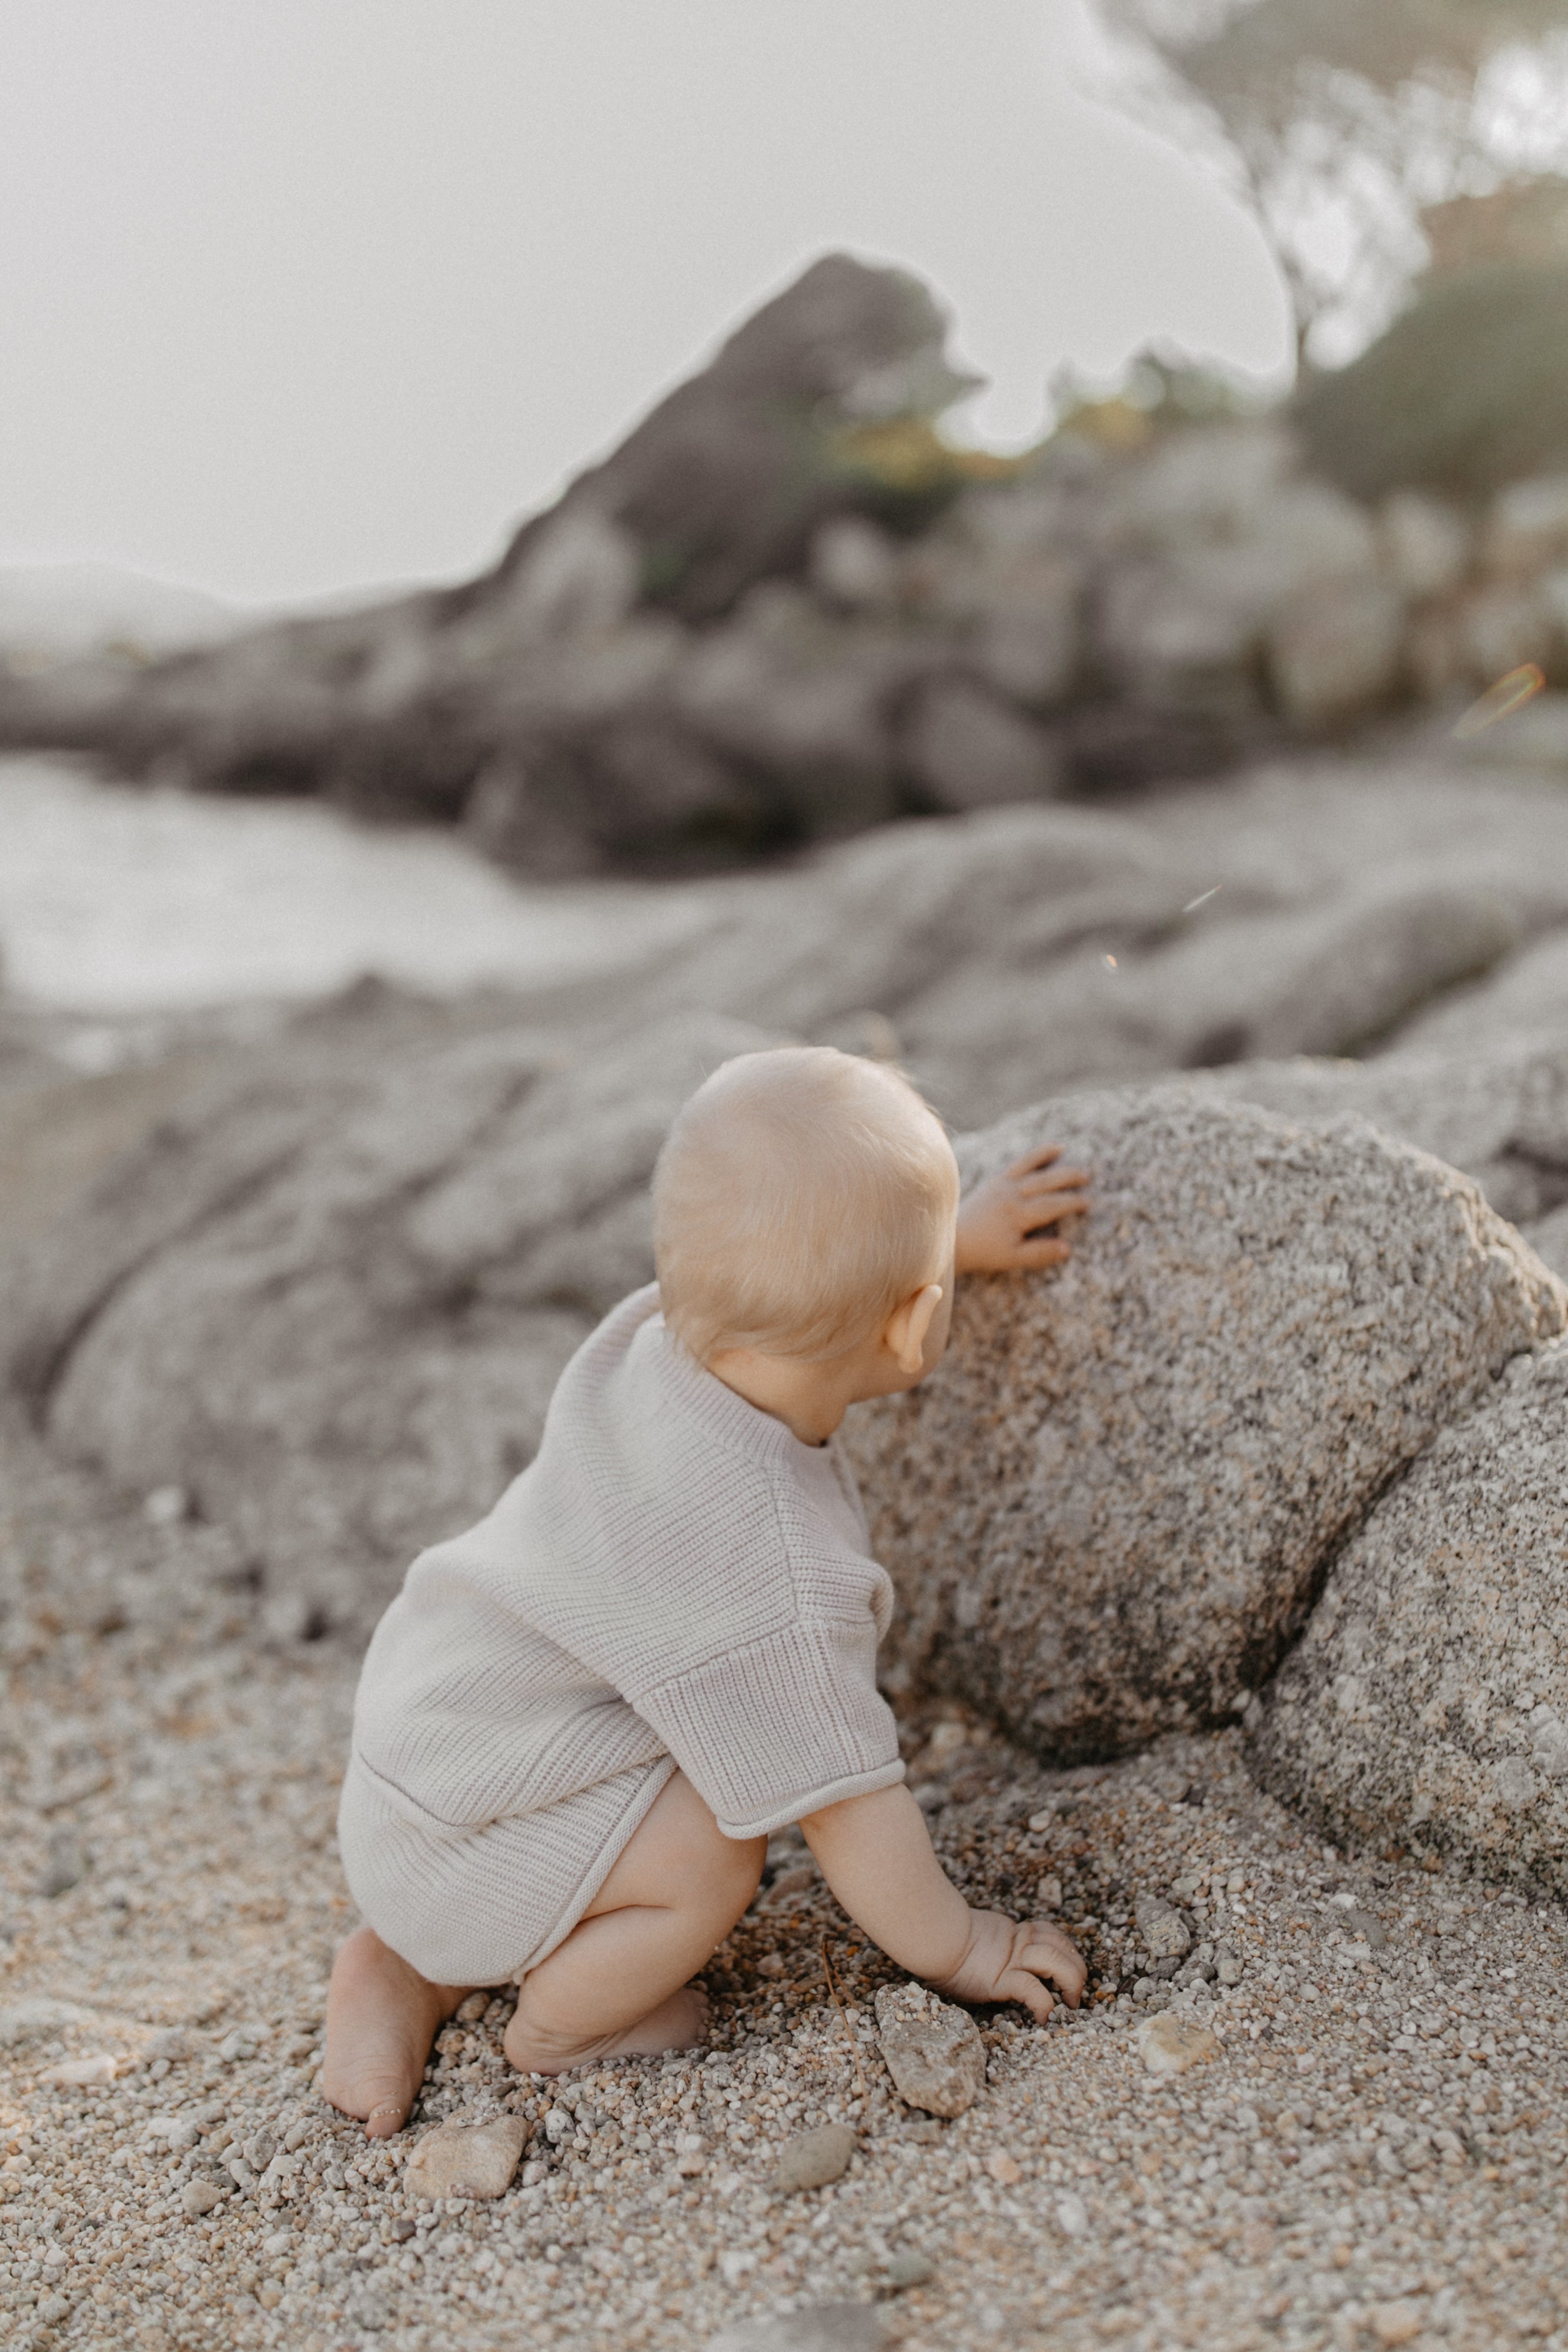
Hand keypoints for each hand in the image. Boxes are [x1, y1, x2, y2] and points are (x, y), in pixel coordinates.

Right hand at [930, 1909, 1086, 2021]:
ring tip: (1072, 2001)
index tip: (1073, 1968)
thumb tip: (1000, 1953)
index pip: (1053, 1935)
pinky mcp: (1002, 1979)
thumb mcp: (977, 1940)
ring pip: (1054, 1961)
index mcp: (1015, 1935)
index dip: (1068, 1949)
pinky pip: (1032, 1990)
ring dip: (1071, 1981)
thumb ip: (993, 1944)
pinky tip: (1044, 2017)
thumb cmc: (948, 1946)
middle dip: (1077, 1968)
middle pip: (1061, 1948)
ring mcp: (1011, 1961)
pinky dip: (1044, 2004)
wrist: (934, 1940)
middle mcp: (1018, 1946)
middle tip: (1078, 1990)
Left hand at [954, 1145, 1089, 1275]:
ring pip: (1031, 1167)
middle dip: (1067, 1177)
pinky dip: (1033, 1155)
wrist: (954, 1239)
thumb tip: (1067, 1248)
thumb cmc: (985, 1251)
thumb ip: (1039, 1253)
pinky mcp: (995, 1180)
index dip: (1072, 1202)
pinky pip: (1018, 1163)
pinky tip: (1047, 1149)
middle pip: (1046, 1181)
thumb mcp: (1013, 1258)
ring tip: (1066, 1149)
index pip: (1052, 1205)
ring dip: (1049, 1158)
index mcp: (1018, 1214)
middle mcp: (1012, 1194)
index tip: (1088, 1202)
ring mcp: (1002, 1184)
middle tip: (1087, 1176)